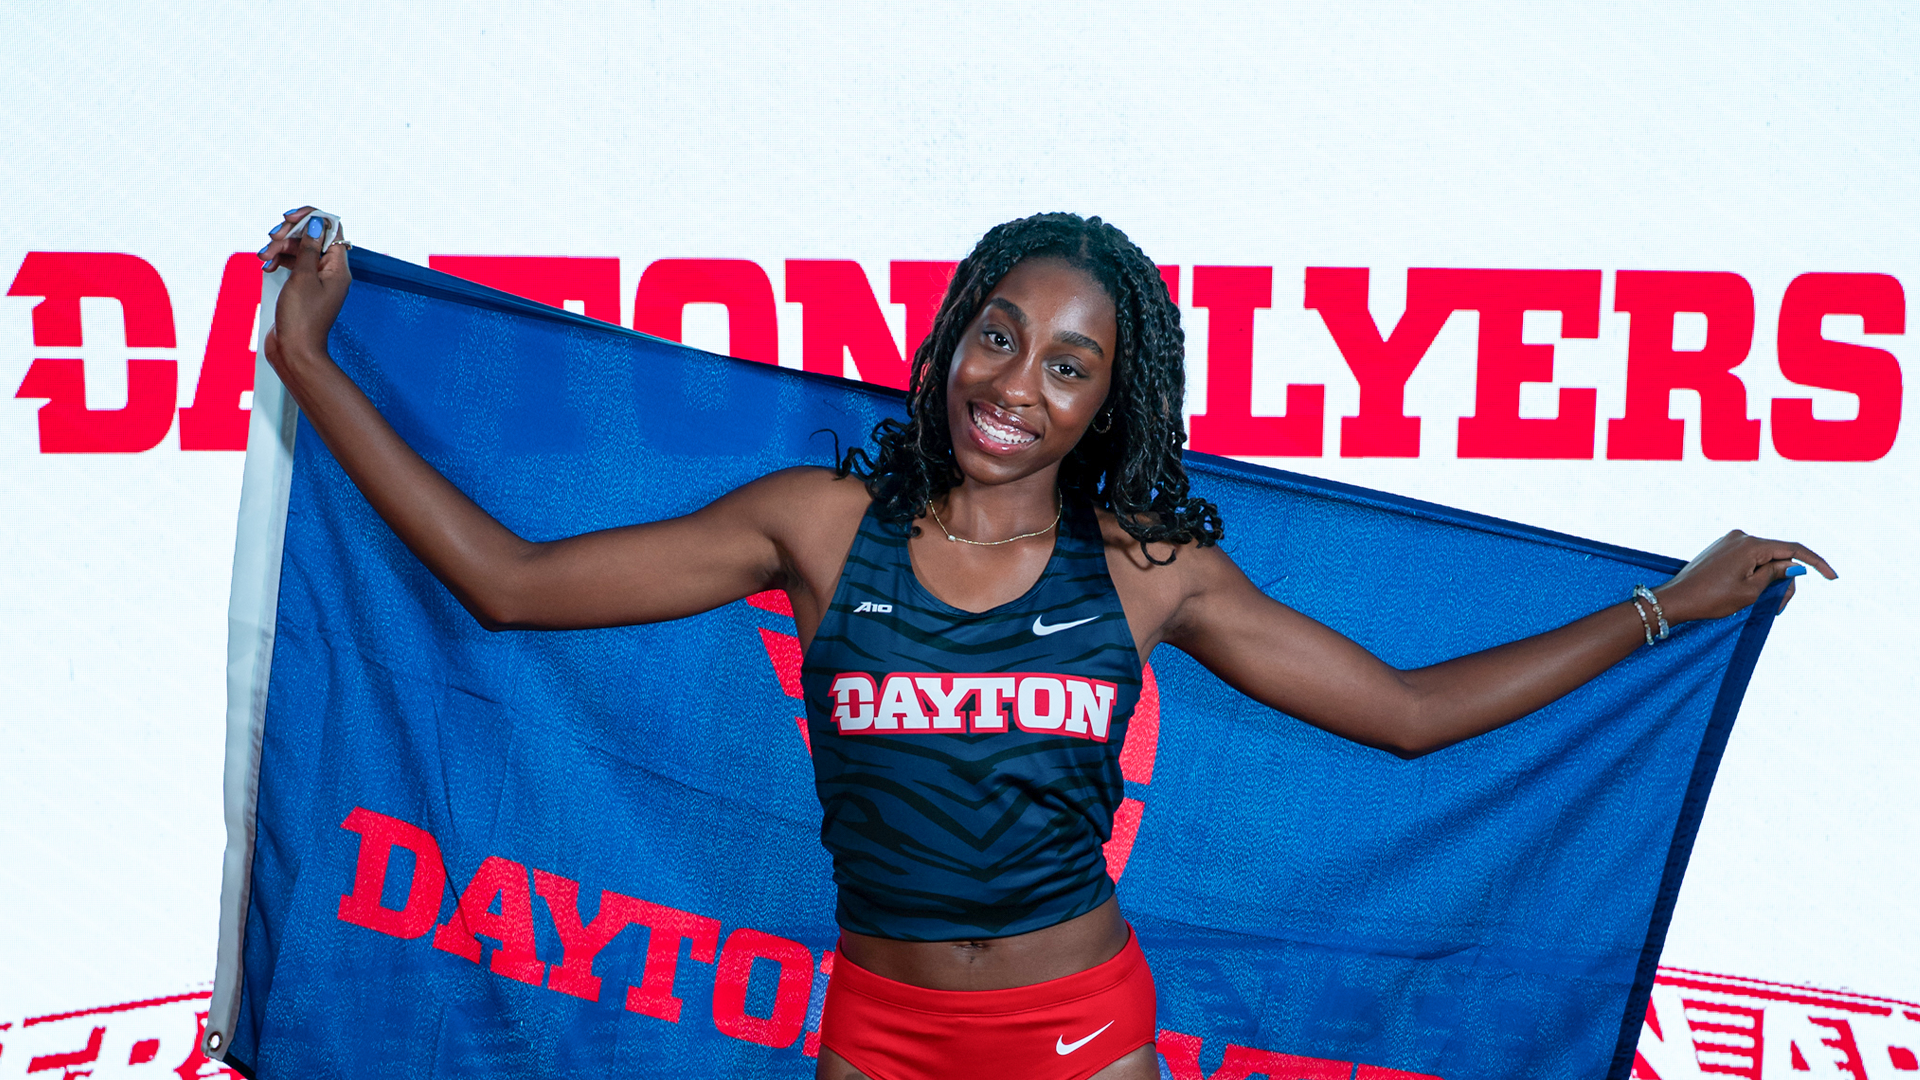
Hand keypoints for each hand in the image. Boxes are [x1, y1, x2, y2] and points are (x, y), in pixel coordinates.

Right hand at [258, 206, 351, 376]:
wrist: (294, 350)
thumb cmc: (301, 318)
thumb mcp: (303, 277)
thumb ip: (309, 248)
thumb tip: (317, 224)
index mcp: (338, 268)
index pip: (331, 230)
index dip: (311, 219)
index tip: (289, 218)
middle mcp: (330, 272)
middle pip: (312, 237)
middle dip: (289, 234)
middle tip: (271, 238)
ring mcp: (316, 280)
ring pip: (299, 250)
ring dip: (280, 247)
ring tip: (264, 256)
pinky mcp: (303, 288)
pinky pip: (293, 264)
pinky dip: (280, 260)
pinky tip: (267, 265)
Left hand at [1657, 529, 1835, 622]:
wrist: (1675, 600)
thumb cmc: (1711, 598)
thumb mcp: (1750, 591)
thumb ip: (1776, 575)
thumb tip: (1794, 564)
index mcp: (1750, 545)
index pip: (1792, 549)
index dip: (1815, 563)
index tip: (1833, 577)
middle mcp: (1740, 537)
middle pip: (1778, 557)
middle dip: (1785, 581)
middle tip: (1778, 606)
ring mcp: (1729, 542)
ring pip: (1764, 560)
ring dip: (1770, 581)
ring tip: (1763, 604)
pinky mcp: (1721, 550)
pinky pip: (1749, 560)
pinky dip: (1757, 576)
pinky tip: (1753, 593)